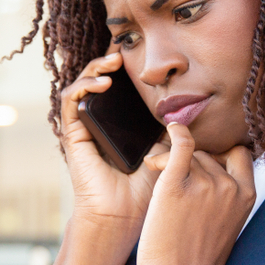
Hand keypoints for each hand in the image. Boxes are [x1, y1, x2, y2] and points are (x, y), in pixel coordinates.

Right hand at [37, 51, 167, 264]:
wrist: (127, 216)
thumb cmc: (149, 189)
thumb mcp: (168, 148)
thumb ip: (175, 126)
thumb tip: (194, 102)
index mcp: (123, 122)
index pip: (122, 85)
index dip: (128, 65)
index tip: (142, 48)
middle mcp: (102, 121)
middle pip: (101, 78)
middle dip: (110, 59)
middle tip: (124, 48)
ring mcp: (86, 126)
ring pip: (83, 84)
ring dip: (95, 67)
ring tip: (113, 61)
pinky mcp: (74, 134)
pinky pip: (70, 102)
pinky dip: (83, 87)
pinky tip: (102, 84)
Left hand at [137, 122, 255, 264]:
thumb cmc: (197, 262)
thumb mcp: (227, 225)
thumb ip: (225, 198)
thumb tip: (210, 170)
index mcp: (247, 196)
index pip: (239, 155)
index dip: (221, 156)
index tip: (204, 165)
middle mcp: (228, 186)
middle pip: (207, 156)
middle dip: (190, 165)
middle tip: (172, 183)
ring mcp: (203, 184)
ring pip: (188, 155)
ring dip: (171, 162)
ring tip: (158, 181)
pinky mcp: (175, 185)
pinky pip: (180, 145)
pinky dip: (175, 134)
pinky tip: (170, 129)